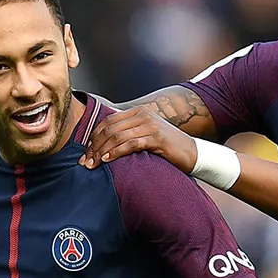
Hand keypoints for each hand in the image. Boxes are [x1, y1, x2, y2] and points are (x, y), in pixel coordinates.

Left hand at [82, 108, 196, 172]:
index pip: (108, 122)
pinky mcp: (157, 138)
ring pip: (117, 136)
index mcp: (138, 112)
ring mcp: (150, 125)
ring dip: (101, 151)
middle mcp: (143, 115)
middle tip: (84, 162)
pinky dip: (116, 152)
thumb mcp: (146, 136)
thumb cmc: (168, 149)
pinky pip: (130, 144)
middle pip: (110, 129)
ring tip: (92, 164)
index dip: (93, 138)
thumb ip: (129, 135)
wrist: (193, 153)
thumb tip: (105, 145)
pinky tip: (107, 160)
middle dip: (94, 146)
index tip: (85, 154)